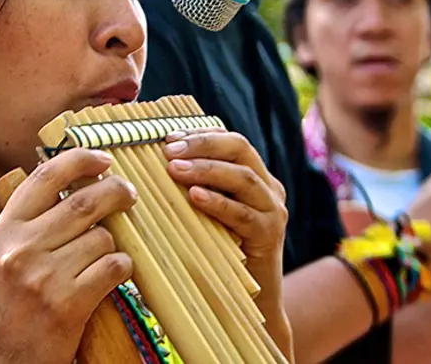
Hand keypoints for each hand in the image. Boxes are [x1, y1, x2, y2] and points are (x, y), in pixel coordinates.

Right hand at [0, 148, 135, 363]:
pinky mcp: (68, 303)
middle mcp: (21, 248)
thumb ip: (30, 224)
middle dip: (116, 192)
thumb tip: (76, 186)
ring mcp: (44, 276)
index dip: (81, 160)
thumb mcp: (1, 257)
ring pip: (103, 238)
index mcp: (3, 230)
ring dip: (113, 244)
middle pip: (84, 201)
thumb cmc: (4, 309)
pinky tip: (111, 277)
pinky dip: (122, 268)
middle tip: (128, 195)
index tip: (104, 160)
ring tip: (102, 258)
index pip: (45, 176)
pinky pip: (114, 268)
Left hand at [162, 128, 287, 261]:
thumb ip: (198, 188)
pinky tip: (195, 197)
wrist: (253, 298)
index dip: (201, 133)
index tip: (168, 137)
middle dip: (202, 144)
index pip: (231, 140)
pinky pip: (242, 214)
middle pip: (240, 148)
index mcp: (257, 176)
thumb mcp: (212, 214)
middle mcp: (269, 188)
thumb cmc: (223, 253)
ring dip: (206, 169)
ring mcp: (273, 210)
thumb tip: (158, 166)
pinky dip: (218, 202)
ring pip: (243, 178)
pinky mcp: (269, 234)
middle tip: (169, 150)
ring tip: (175, 169)